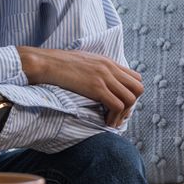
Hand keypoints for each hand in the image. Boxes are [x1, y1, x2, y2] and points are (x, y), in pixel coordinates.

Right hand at [18, 46, 142, 126]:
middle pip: (138, 88)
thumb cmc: (57, 65)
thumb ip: (95, 69)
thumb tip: (99, 83)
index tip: (120, 105)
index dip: (131, 94)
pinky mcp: (96, 87)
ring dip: (123, 114)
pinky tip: (105, 122)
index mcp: (107, 61)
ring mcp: (104, 77)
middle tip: (118, 115)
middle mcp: (110, 68)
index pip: (135, 77)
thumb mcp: (83, 62)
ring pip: (131, 99)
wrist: (45, 62)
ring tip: (111, 121)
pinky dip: (114, 117)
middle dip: (132, 104)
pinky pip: (117, 106)